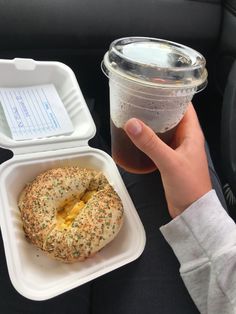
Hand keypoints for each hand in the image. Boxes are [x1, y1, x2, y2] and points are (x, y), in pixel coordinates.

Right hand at [124, 103, 211, 217]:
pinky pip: (158, 141)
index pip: (184, 104)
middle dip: (157, 104)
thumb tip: (131, 123)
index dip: (172, 92)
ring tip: (135, 111)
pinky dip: (149, 136)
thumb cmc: (188, 185)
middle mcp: (186, 137)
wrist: (191, 210)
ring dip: (151, 120)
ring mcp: (177, 148)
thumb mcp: (169, 162)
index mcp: (192, 132)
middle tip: (139, 96)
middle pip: (171, 114)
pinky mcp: (169, 158)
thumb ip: (151, 143)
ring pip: (164, 128)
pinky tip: (137, 134)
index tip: (155, 83)